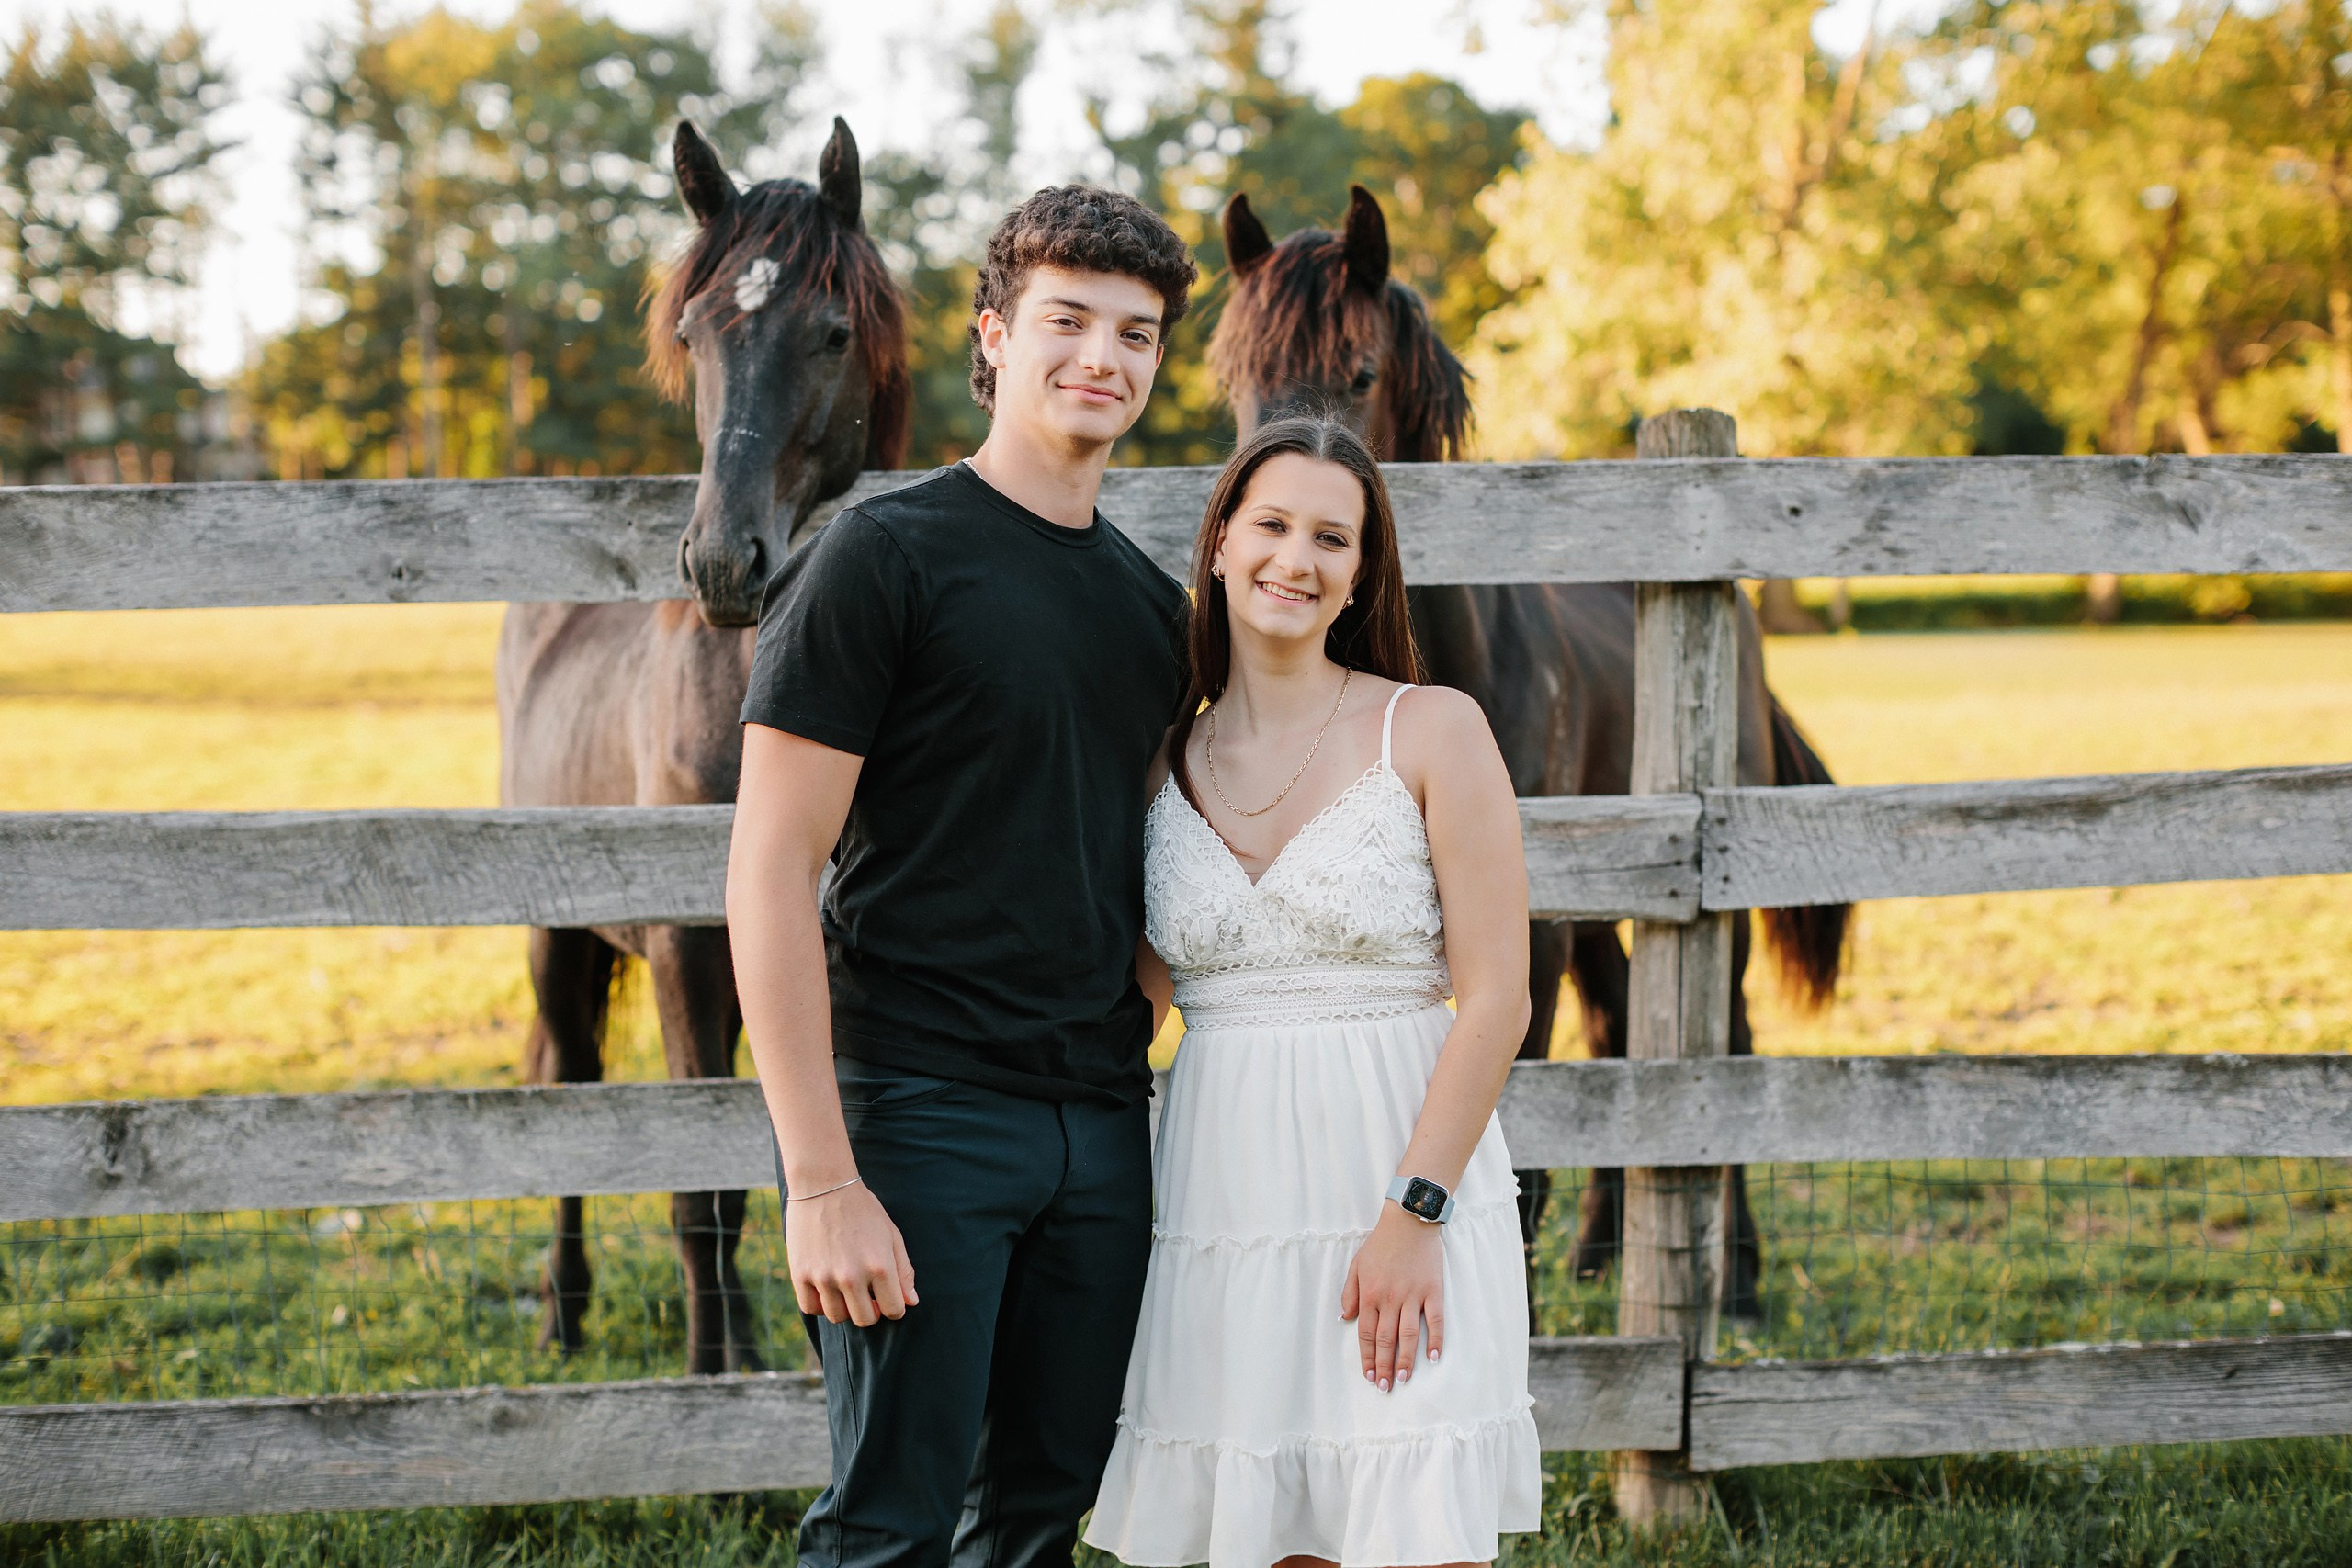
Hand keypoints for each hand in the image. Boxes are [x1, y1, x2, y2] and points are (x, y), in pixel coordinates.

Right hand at [785, 1180, 917, 1326]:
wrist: (823, 1185)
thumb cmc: (862, 1209)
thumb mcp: (891, 1235)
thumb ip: (903, 1270)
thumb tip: (911, 1302)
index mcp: (880, 1266)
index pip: (893, 1310)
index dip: (894, 1307)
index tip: (887, 1298)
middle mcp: (852, 1276)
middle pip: (865, 1320)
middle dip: (871, 1311)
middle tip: (867, 1295)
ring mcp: (824, 1277)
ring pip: (837, 1317)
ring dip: (845, 1307)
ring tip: (845, 1288)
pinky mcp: (800, 1274)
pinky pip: (810, 1308)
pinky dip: (819, 1304)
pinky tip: (826, 1288)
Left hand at [1340, 1203, 1445, 1390]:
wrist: (1409, 1221)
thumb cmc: (1381, 1244)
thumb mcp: (1357, 1265)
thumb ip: (1349, 1293)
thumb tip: (1345, 1318)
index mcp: (1370, 1294)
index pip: (1367, 1334)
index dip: (1367, 1357)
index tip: (1369, 1375)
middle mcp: (1391, 1298)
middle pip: (1386, 1340)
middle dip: (1383, 1366)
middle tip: (1384, 1387)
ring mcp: (1413, 1295)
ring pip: (1408, 1335)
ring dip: (1405, 1360)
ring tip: (1402, 1379)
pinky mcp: (1433, 1290)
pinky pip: (1436, 1320)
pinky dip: (1435, 1339)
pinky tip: (1432, 1357)